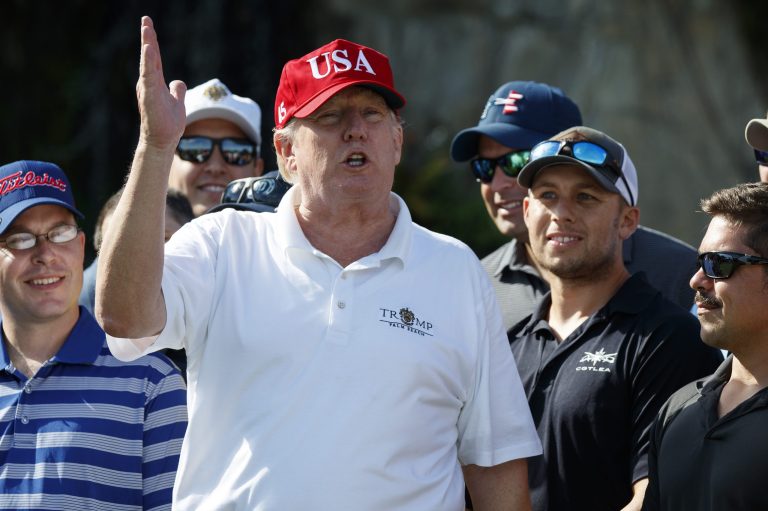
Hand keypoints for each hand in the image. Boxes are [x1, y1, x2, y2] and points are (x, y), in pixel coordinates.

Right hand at [136, 16, 185, 151]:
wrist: (162, 140)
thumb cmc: (167, 123)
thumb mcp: (177, 102)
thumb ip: (177, 91)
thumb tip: (178, 82)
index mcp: (154, 83)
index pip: (154, 58)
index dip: (152, 42)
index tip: (148, 25)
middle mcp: (148, 83)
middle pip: (149, 56)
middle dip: (148, 37)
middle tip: (146, 19)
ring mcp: (148, 89)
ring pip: (148, 63)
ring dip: (148, 45)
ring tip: (147, 28)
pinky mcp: (149, 96)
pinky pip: (149, 75)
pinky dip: (148, 61)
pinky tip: (149, 49)